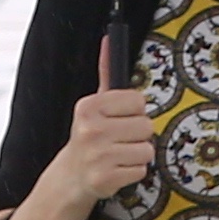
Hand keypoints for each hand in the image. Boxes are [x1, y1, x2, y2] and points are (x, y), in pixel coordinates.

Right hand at [36, 77, 158, 218]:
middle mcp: (91, 129)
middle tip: (119, 139)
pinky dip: (133, 172)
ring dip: (137, 154)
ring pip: (147, 150)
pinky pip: (141, 170)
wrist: (71, 176)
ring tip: (118, 154)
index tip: (121, 118)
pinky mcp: (106, 178)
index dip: (135, 111)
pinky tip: (117, 169)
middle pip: (146, 126)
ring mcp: (98, 155)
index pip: (138, 100)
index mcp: (88, 107)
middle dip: (138, 134)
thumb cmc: (89, 137)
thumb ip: (106, 73)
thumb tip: (109, 41)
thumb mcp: (93, 105)